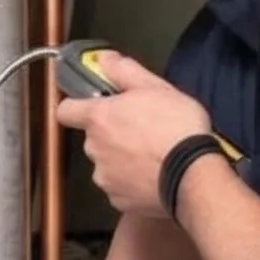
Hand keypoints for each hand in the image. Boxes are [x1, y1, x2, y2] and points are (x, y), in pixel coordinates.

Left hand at [55, 49, 212, 215]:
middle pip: (93, 138)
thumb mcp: (156, 88)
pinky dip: (132, 182)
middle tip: (140, 129)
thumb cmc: (177, 128)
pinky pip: (120, 187)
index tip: (89, 105)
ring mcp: (105, 177)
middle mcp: (95, 149)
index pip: (65, 110)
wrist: (193, 175)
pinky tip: (154, 175)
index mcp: (99, 118)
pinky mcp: (118, 200)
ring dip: (122, 159)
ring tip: (152, 155)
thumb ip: (124, 71)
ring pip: (107, 164)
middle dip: (111, 134)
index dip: (75, 106)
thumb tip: (104, 59)